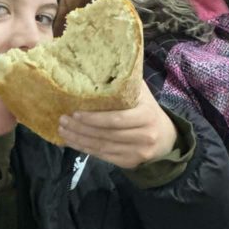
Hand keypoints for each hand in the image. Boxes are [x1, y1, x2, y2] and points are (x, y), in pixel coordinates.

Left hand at [57, 81, 177, 168]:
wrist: (166, 138)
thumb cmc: (148, 110)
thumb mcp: (142, 94)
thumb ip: (125, 83)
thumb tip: (98, 65)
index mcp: (147, 116)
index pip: (116, 119)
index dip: (94, 118)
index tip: (75, 112)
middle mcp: (144, 136)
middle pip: (106, 134)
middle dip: (80, 128)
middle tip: (62, 120)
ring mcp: (137, 153)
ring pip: (102, 147)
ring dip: (79, 140)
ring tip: (63, 131)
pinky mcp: (129, 163)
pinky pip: (103, 156)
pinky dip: (85, 149)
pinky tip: (72, 142)